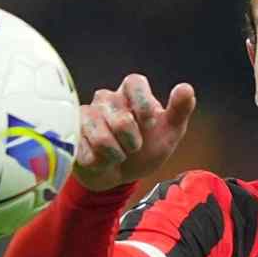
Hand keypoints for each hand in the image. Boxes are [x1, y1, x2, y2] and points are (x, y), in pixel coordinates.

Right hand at [72, 74, 196, 192]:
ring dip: (116, 155)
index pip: (134, 82)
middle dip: (133, 142)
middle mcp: (106, 99)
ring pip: (102, 138)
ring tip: (117, 154)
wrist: (120, 174)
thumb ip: (180, 110)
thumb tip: (186, 88)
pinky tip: (99, 160)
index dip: (143, 103)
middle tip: (134, 147)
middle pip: (121, 119)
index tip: (150, 122)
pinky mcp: (71, 135)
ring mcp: (86, 116)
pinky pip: (86, 152)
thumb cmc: (146, 149)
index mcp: (130, 92)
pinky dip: (99, 163)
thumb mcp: (170, 132)